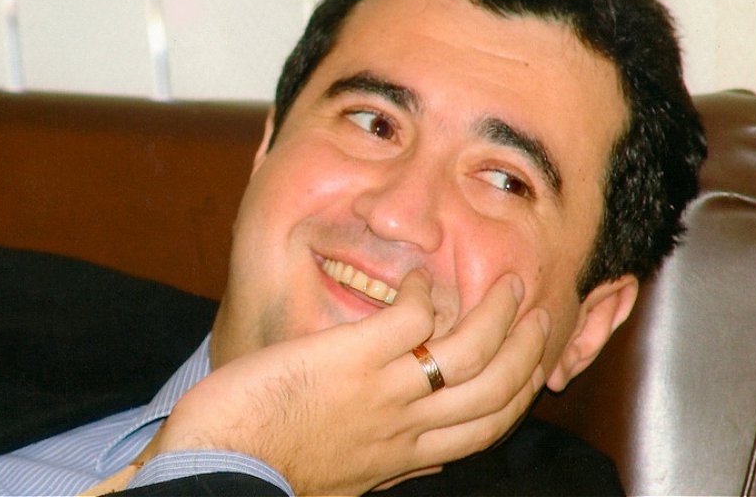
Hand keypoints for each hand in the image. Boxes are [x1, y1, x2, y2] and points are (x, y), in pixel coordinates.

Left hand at [152, 271, 550, 495]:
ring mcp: (382, 392)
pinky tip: (417, 278)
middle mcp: (406, 427)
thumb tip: (427, 462)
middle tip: (538, 315)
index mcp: (406, 456)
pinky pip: (410, 319)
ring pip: (469, 355)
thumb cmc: (273, 466)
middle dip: (527, 351)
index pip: (488, 428)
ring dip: (497, 317)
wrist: (217, 470)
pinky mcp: (352, 359)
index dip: (520, 392)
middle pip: (496, 392)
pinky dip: (422, 293)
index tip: (533, 363)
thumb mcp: (351, 480)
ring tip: (508, 285)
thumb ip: (391, 465)